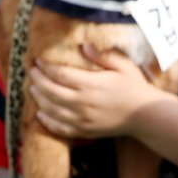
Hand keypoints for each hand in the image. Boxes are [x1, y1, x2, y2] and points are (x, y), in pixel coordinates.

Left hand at [29, 45, 159, 139]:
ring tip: (33, 88)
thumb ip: (103, 55)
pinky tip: (40, 113)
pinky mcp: (85, 132)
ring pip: (51, 110)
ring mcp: (82, 120)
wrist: (145, 116)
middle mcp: (83, 103)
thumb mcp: (123, 66)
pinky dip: (47, 121)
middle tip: (32, 72)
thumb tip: (84, 45)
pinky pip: (60, 128)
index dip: (45, 66)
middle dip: (37, 80)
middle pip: (50, 91)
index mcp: (91, 85)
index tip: (38, 60)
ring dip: (39, 98)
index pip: (59, 74)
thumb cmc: (135, 87)